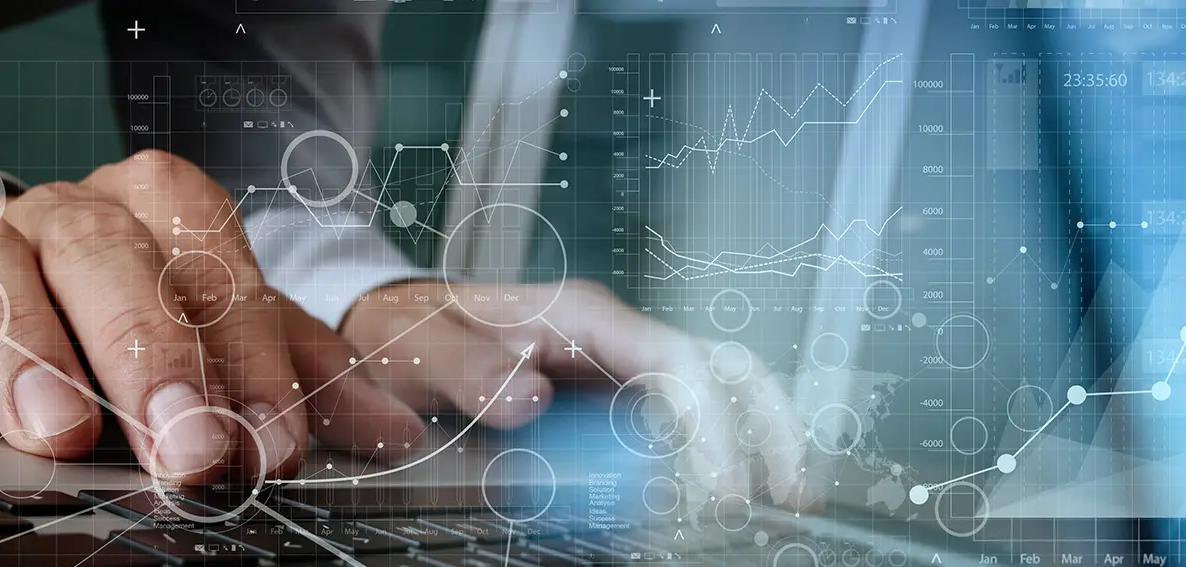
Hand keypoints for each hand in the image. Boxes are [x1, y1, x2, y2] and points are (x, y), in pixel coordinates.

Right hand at [0, 150, 424, 483]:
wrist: (1, 260)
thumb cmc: (127, 301)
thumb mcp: (220, 327)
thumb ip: (294, 371)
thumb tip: (390, 427)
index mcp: (161, 212)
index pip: (215, 266)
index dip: (248, 356)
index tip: (272, 442)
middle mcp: (69, 213)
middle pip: (110, 258)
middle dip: (152, 356)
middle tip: (186, 447)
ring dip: (28, 349)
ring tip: (58, 433)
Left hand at [340, 279, 808, 509]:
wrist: (396, 333)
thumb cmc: (414, 330)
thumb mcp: (422, 347)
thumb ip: (469, 371)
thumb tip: (531, 400)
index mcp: (582, 318)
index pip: (677, 361)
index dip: (711, 424)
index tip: (720, 488)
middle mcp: (612, 342)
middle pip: (720, 370)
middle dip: (768, 425)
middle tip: (790, 493)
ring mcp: (613, 375)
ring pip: (706, 401)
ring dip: (743, 448)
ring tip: (768, 505)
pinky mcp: (604, 408)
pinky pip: (661, 437)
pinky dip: (690, 471)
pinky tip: (692, 513)